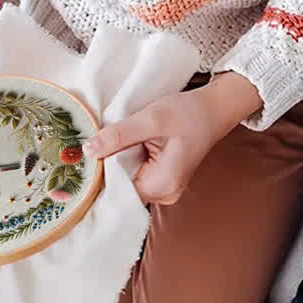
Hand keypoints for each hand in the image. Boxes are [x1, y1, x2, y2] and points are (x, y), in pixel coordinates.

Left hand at [83, 72, 261, 204]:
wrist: (214, 109)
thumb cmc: (189, 112)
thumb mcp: (151, 119)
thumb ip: (119, 136)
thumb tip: (87, 150)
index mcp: (163, 184)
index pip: (117, 190)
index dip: (100, 172)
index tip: (88, 153)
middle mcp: (165, 194)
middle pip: (121, 188)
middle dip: (108, 165)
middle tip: (100, 141)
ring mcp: (165, 189)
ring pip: (127, 181)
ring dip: (118, 162)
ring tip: (119, 140)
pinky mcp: (163, 180)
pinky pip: (135, 176)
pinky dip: (127, 161)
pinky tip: (129, 145)